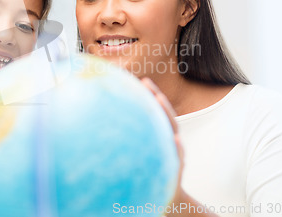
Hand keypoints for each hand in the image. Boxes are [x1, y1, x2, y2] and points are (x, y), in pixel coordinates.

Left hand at [140, 78, 185, 206]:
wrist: (165, 200)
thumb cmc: (148, 176)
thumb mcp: (140, 157)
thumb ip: (131, 140)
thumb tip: (103, 129)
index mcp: (161, 138)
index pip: (158, 114)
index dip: (152, 96)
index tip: (142, 81)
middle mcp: (170, 143)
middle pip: (167, 117)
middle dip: (159, 100)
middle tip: (148, 84)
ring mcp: (175, 155)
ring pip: (173, 134)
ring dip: (167, 116)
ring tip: (159, 100)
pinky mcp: (176, 172)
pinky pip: (179, 160)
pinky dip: (179, 150)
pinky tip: (176, 141)